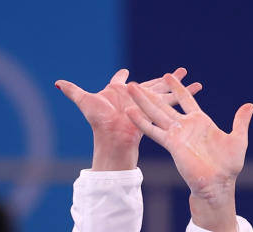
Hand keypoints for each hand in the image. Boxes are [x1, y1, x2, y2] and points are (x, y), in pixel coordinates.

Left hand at [55, 67, 201, 171]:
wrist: (113, 139)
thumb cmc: (98, 121)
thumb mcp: (85, 101)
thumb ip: (73, 91)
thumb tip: (57, 82)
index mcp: (118, 93)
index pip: (120, 82)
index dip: (121, 78)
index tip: (124, 73)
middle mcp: (133, 99)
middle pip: (152, 85)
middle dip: (165, 80)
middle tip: (179, 71)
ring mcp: (146, 106)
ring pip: (164, 92)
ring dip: (178, 85)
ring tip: (191, 79)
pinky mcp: (155, 112)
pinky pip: (170, 101)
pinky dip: (182, 96)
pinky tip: (194, 90)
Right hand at [126, 74, 252, 231]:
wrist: (219, 184)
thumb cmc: (229, 166)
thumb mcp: (238, 139)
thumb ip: (240, 121)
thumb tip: (249, 106)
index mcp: (200, 122)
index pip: (186, 100)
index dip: (178, 88)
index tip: (168, 76)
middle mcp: (185, 127)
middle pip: (164, 105)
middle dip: (150, 94)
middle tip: (135, 83)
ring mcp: (177, 135)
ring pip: (156, 114)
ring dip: (142, 102)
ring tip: (129, 89)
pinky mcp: (172, 144)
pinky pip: (154, 131)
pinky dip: (142, 122)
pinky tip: (130, 113)